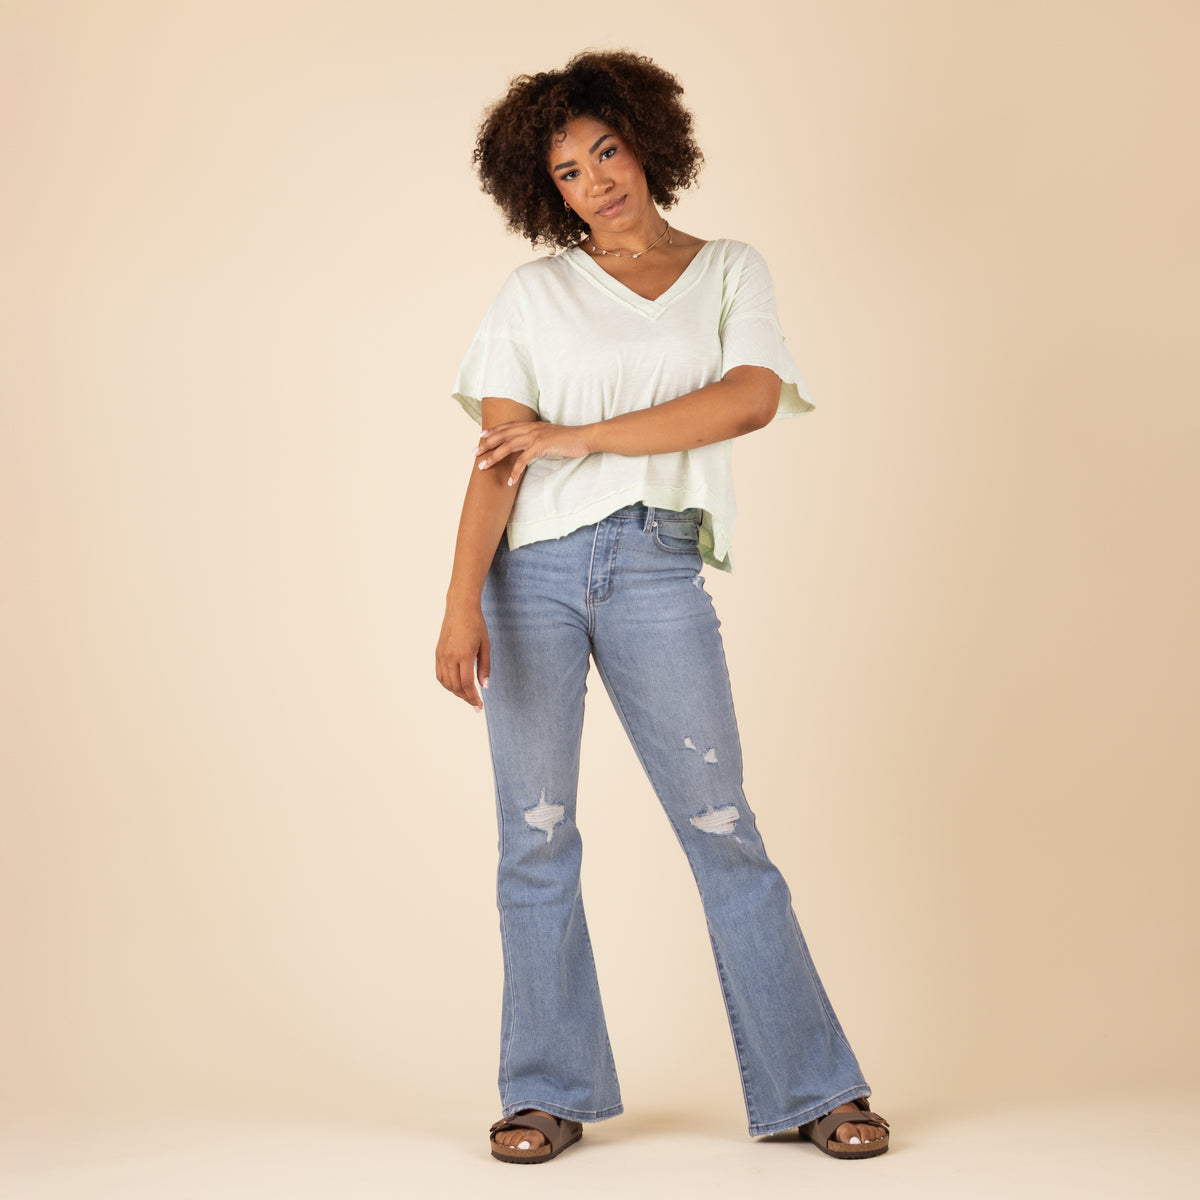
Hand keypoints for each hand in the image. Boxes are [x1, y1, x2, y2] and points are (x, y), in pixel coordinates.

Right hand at [435, 602, 489, 711]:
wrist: (460, 608)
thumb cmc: (476, 624)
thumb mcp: (485, 645)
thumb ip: (484, 667)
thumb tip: (484, 686)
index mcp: (464, 655)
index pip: (467, 684)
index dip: (473, 698)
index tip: (479, 706)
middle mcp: (450, 657)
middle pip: (456, 686)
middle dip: (466, 698)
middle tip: (475, 704)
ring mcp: (442, 655)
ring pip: (446, 683)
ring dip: (457, 693)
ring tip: (467, 696)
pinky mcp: (438, 653)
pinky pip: (440, 675)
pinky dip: (447, 684)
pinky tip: (456, 686)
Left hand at [474, 421, 591, 487]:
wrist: (584, 438)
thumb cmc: (569, 440)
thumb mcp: (550, 437)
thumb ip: (537, 439)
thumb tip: (530, 447)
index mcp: (532, 425)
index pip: (507, 426)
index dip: (493, 431)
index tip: (481, 436)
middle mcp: (530, 428)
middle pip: (502, 435)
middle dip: (487, 444)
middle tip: (474, 453)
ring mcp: (535, 436)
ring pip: (508, 446)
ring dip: (494, 457)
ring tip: (483, 467)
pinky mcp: (541, 446)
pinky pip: (523, 460)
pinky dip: (515, 471)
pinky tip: (510, 481)